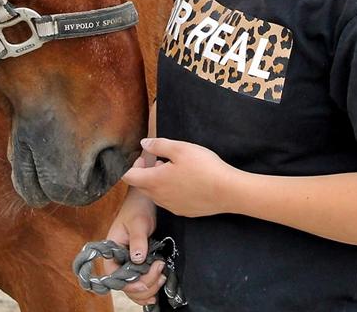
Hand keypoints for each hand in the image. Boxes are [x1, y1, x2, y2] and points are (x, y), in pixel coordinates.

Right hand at [101, 155, 165, 306]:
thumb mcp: (138, 223)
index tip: (146, 280)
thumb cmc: (137, 207)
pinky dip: (150, 286)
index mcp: (111, 251)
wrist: (145, 200)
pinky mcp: (139, 263)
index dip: (130, 284)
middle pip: (126, 286)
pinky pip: (141, 281)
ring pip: (134, 288)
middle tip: (160, 273)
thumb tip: (137, 259)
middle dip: (144, 286)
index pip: (115, 276)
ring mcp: (128, 263)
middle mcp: (118, 260)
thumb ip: (138, 240)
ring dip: (149, 288)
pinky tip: (158, 282)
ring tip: (162, 276)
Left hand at [122, 138, 239, 217]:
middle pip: (140, 187)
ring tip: (170, 169)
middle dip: (143, 173)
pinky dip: (168, 191)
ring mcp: (172, 206)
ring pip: (155, 195)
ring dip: (156, 182)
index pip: (128, 177)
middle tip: (156, 160)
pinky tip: (183, 181)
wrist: (228, 191)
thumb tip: (143, 144)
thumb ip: (158, 145)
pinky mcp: (184, 211)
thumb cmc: (204, 168)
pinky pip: (168, 201)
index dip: (130, 166)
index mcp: (154, 181)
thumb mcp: (180, 149)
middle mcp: (159, 197)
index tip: (143, 157)